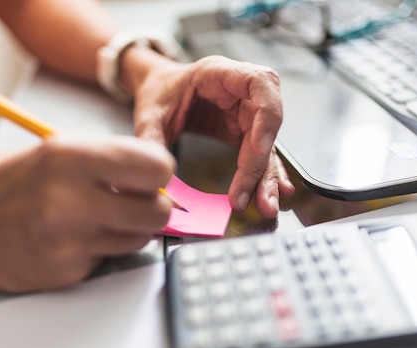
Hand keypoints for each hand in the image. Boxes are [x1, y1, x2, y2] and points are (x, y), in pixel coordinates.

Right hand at [0, 137, 174, 292]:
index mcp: (69, 157)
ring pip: (139, 238)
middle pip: (158, 210)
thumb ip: (105, 160)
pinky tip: (74, 238)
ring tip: (101, 217)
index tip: (152, 175)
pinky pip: (109, 258)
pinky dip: (101, 248)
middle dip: (154, 205)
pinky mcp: (66, 272)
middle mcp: (71, 200)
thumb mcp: (50, 151)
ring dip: (130, 228)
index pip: (156, 166)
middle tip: (139, 201)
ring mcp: (69, 241)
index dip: (159, 170)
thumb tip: (155, 173)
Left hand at [132, 55, 294, 217]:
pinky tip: (268, 193)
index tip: (259, 149)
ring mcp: (245, 113)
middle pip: (267, 123)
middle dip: (264, 163)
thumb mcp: (149, 114)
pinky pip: (257, 154)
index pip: (260, 83)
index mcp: (219, 73)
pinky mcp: (243, 132)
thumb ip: (151, 141)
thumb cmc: (158, 91)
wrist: (158, 89)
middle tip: (260, 198)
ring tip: (265, 205)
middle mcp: (240, 92)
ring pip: (266, 144)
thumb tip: (157, 180)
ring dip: (266, 176)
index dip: (267, 115)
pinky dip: (261, 175)